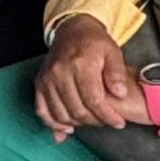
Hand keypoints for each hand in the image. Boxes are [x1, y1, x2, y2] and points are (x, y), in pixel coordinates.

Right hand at [34, 17, 148, 138]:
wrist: (72, 31)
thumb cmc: (95, 43)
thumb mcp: (113, 52)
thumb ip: (117, 73)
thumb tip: (120, 94)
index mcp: (80, 64)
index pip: (93, 99)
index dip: (107, 115)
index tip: (119, 123)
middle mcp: (59, 72)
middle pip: (77, 110)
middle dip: (95, 121)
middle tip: (106, 121)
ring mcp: (47, 79)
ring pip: (60, 114)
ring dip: (77, 124)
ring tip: (91, 122)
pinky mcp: (39, 83)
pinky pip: (42, 110)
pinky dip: (53, 124)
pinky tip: (66, 129)